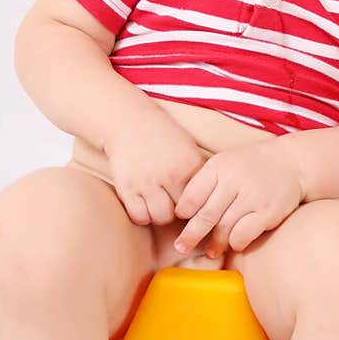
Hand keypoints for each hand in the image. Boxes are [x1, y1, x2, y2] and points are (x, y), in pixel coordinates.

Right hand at [104, 101, 209, 227]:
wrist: (129, 121)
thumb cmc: (163, 136)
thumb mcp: (188, 149)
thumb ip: (197, 174)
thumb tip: (212, 200)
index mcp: (189, 164)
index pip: (203, 199)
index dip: (200, 204)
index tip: (196, 203)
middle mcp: (169, 174)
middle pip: (184, 212)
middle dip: (182, 212)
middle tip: (177, 204)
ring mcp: (147, 182)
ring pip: (161, 218)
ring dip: (162, 214)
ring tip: (160, 204)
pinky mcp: (127, 188)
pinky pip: (139, 216)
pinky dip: (143, 215)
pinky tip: (145, 204)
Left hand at [172, 139, 305, 255]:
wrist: (293, 162)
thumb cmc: (252, 166)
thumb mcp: (226, 163)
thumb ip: (206, 182)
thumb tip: (183, 213)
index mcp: (219, 167)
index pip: (192, 194)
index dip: (184, 211)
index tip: (181, 220)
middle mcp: (234, 181)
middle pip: (205, 215)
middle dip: (191, 236)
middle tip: (181, 247)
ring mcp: (252, 197)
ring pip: (223, 229)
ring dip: (215, 244)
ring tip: (211, 251)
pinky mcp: (267, 212)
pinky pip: (243, 235)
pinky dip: (236, 243)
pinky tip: (234, 244)